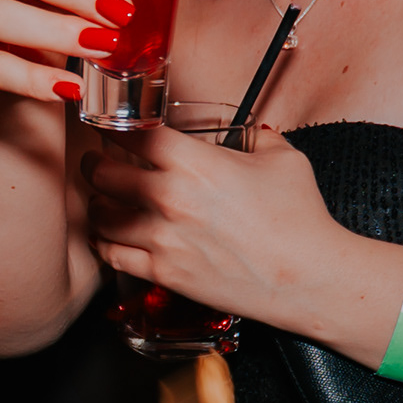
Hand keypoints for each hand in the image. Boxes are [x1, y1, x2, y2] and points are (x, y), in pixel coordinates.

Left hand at [79, 118, 356, 333]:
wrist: (308, 277)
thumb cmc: (300, 217)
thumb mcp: (283, 160)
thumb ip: (258, 139)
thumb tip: (252, 133)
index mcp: (194, 162)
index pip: (132, 134)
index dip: (113, 126)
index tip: (109, 125)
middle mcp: (169, 198)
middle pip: (103, 174)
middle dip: (94, 164)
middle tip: (95, 162)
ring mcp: (162, 239)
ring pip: (101, 216)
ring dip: (97, 205)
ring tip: (100, 200)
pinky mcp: (163, 274)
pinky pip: (113, 255)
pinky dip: (105, 243)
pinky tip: (108, 236)